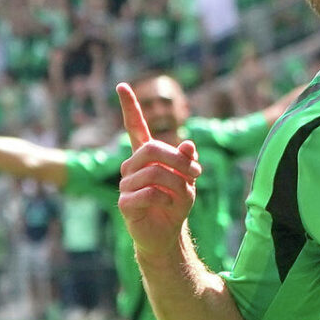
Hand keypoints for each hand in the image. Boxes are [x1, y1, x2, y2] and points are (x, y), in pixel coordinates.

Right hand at [116, 81, 201, 257]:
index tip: (122, 86)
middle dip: (178, 160)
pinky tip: (169, 206)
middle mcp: (131, 167)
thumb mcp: (187, 180)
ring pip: (154, 173)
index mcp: (145, 157)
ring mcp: (125, 184)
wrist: (166, 234)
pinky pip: (150, 193)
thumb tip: (188, 145)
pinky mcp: (125, 203)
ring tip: (184, 195)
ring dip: (178, 184)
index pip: (134, 127)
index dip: (129, 107)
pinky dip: (167, 199)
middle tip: (196, 173)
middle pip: (151, 149)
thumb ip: (186, 162)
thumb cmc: (175, 204)